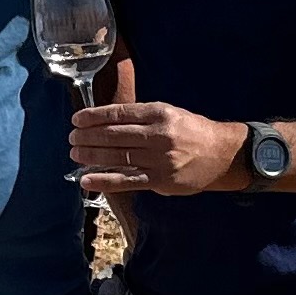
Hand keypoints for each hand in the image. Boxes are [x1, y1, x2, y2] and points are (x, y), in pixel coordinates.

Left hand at [71, 100, 245, 197]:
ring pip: (117, 157)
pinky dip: (104, 180)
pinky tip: (86, 179)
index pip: (119, 113)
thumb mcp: (170, 113)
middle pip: (114, 135)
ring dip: (91, 156)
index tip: (77, 119)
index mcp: (159, 113)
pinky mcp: (160, 180)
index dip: (94, 117)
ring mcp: (159, 159)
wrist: (223, 154)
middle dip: (88, 136)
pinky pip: (127, 181)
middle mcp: (158, 135)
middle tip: (72, 137)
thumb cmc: (193, 131)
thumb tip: (106, 122)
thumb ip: (141, 118)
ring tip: (75, 154)